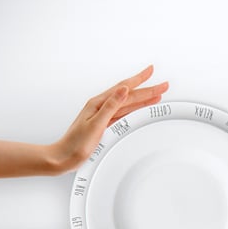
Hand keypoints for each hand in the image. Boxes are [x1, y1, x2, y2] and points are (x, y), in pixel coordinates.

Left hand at [52, 65, 168, 172]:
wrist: (64, 157)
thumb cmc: (75, 144)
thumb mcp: (95, 124)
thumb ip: (110, 106)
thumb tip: (123, 90)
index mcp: (98, 103)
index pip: (124, 88)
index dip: (140, 80)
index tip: (151, 71)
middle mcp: (102, 107)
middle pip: (130, 95)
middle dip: (147, 89)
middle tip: (163, 84)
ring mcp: (104, 115)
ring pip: (129, 104)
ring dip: (144, 98)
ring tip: (156, 95)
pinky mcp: (105, 125)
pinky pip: (125, 113)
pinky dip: (136, 109)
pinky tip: (141, 108)